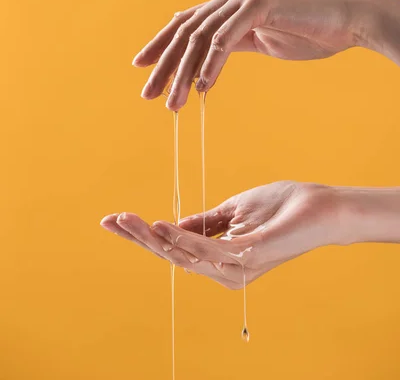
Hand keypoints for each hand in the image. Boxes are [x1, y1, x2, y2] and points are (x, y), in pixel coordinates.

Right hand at [100, 181, 341, 288]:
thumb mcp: (232, 211)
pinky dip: (181, 237)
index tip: (114, 220)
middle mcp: (225, 270)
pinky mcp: (248, 257)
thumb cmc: (279, 207)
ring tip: (128, 219)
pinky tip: (161, 224)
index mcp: (220, 258)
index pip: (174, 249)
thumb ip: (203, 223)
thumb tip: (170, 226)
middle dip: (140, 240)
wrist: (318, 206)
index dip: (143, 236)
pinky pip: (208, 250)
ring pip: (184, 256)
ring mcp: (237, 267)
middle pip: (173, 256)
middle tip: (112, 220)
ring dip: (153, 237)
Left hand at [133, 0, 368, 109]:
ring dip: (183, 73)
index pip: (187, 22)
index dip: (161, 44)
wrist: (348, 20)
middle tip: (148, 93)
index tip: (142, 66)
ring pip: (200, 38)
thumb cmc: (309, 31)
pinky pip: (225, 40)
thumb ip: (233, 43)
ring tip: (172, 103)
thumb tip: (206, 58)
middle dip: (163, 64)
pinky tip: (201, 88)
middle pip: (185, 30)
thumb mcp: (261, 39)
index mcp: (230, 0)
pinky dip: (210, 66)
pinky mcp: (257, 5)